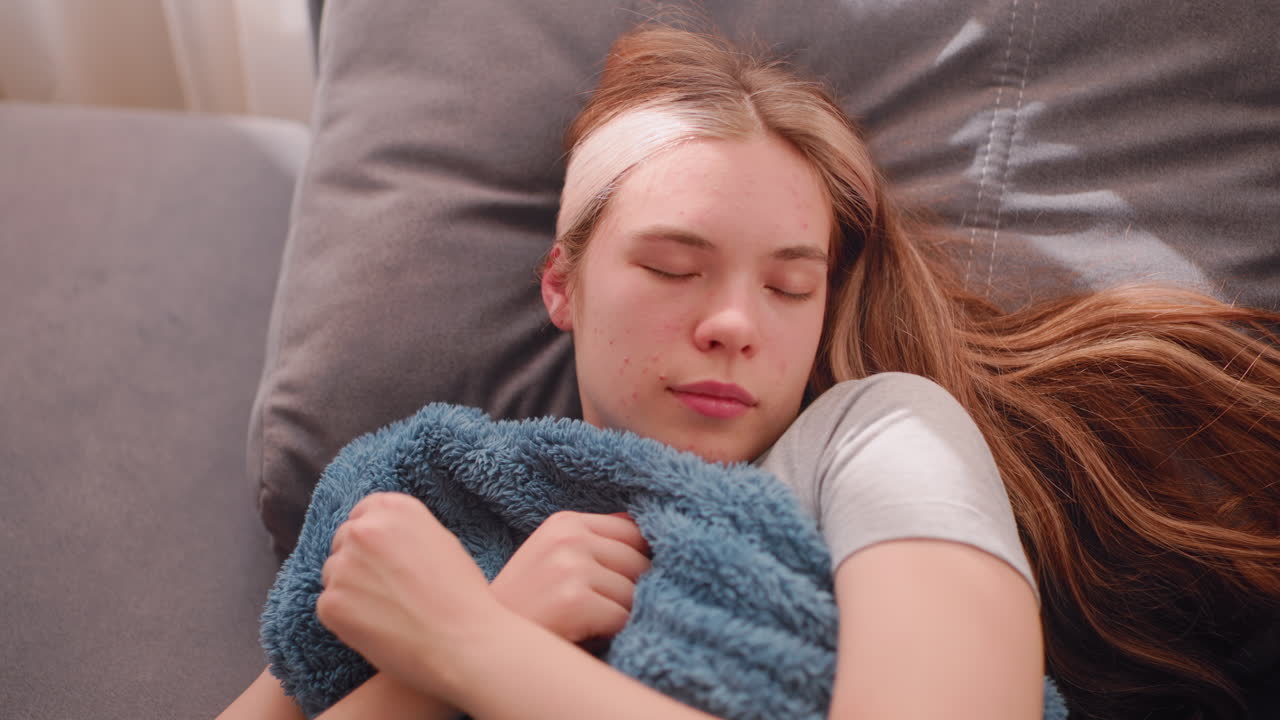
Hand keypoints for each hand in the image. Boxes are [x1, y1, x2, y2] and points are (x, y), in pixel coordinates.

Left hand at [317, 492, 498, 694]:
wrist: (462, 641)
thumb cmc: (460, 595)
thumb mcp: (439, 541)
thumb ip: (403, 532)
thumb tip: (379, 540)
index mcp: (394, 508)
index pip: (362, 513)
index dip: (370, 536)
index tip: (379, 556)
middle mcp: (364, 530)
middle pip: (343, 541)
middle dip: (357, 561)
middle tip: (385, 589)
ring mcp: (343, 565)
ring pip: (333, 574)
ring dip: (350, 589)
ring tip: (387, 611)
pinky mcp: (331, 603)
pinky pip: (329, 606)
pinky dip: (346, 618)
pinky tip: (378, 628)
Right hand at [490, 511, 650, 645]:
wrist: (480, 642)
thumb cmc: (527, 606)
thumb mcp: (553, 559)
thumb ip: (595, 543)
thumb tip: (646, 532)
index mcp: (565, 522)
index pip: (633, 532)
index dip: (635, 562)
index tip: (617, 584)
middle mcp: (568, 537)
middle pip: (640, 561)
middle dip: (630, 590)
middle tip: (597, 611)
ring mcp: (570, 566)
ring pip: (635, 592)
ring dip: (621, 615)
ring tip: (586, 624)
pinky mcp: (574, 600)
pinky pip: (623, 617)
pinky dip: (612, 634)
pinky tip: (583, 637)